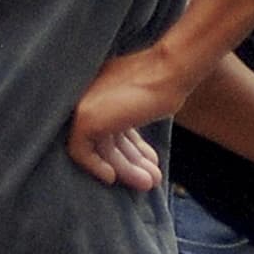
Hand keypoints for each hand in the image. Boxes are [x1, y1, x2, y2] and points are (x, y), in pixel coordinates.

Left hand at [66, 47, 177, 188]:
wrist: (171, 70)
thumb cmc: (167, 82)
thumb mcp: (145, 104)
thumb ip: (131, 120)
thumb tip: (137, 151)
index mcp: (103, 92)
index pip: (112, 128)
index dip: (130, 149)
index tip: (149, 162)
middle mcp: (89, 98)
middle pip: (107, 139)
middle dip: (129, 163)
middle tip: (151, 180)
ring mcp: (83, 107)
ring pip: (99, 147)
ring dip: (124, 168)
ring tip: (148, 183)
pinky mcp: (85, 118)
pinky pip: (82, 151)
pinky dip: (97, 166)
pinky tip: (112, 177)